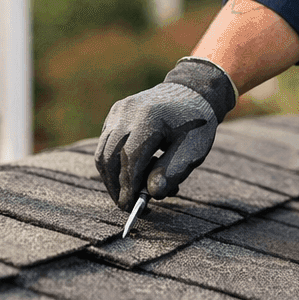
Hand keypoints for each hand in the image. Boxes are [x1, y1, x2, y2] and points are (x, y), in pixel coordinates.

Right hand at [95, 57, 236, 209]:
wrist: (192, 92)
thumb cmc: (196, 123)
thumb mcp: (194, 148)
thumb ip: (174, 170)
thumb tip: (153, 194)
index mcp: (150, 117)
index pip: (130, 157)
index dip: (127, 185)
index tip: (130, 206)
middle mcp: (128, 111)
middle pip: (109, 156)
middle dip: (115, 186)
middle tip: (128, 205)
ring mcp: (118, 111)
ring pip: (102, 152)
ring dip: (112, 178)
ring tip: (130, 193)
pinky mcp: (115, 114)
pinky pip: (106, 143)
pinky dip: (114, 163)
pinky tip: (134, 172)